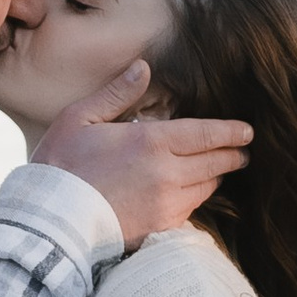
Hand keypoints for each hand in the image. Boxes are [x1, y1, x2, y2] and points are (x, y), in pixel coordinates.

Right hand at [35, 61, 250, 246]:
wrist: (49, 222)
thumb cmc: (60, 166)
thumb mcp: (80, 119)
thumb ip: (117, 94)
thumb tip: (143, 68)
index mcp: (151, 143)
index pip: (206, 135)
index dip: (231, 132)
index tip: (247, 130)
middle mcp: (167, 175)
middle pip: (215, 162)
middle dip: (233, 154)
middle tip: (242, 150)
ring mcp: (166, 205)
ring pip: (206, 188)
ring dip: (215, 177)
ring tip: (218, 169)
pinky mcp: (160, 228)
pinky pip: (190, 211)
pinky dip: (195, 199)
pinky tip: (192, 193)